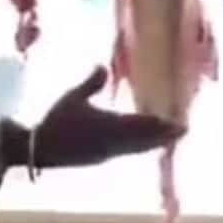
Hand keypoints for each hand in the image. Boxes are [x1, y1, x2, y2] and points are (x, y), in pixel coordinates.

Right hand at [34, 66, 183, 168]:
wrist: (39, 150)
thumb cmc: (56, 121)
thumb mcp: (73, 97)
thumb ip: (91, 83)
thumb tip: (103, 65)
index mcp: (110, 126)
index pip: (142, 124)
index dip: (162, 124)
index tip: (179, 122)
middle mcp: (114, 142)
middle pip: (146, 140)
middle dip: (165, 135)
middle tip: (184, 130)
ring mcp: (108, 153)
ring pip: (138, 149)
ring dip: (155, 143)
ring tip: (170, 138)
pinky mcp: (101, 158)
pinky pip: (128, 152)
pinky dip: (141, 147)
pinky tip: (144, 145)